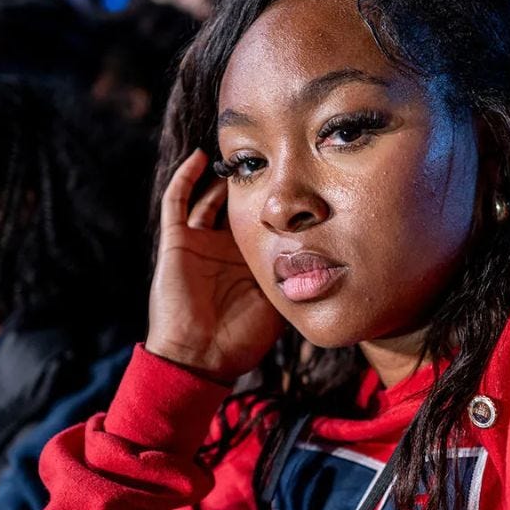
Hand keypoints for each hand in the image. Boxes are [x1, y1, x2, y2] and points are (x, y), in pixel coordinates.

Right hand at [145, 150, 284, 384]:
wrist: (202, 358)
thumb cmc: (243, 338)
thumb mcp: (282, 302)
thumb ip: (298, 279)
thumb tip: (333, 260)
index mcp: (249, 260)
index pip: (264, 221)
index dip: (278, 202)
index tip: (304, 177)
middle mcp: (225, 248)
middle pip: (238, 205)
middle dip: (253, 182)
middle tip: (273, 155)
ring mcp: (199, 243)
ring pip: (209, 196)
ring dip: (224, 175)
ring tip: (242, 151)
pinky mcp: (177, 241)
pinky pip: (177, 201)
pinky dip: (186, 176)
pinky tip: (202, 157)